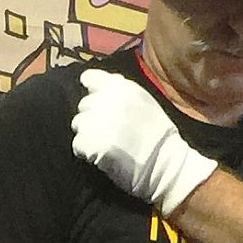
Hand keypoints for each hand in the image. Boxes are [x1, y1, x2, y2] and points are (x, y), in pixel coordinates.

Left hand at [72, 68, 214, 215]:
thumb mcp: (146, 102)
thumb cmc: (159, 137)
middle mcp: (107, 100)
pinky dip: (86, 152)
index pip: (90, 77)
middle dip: (92, 117)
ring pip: (78, 124)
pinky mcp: (90, 143)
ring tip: (106, 144)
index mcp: (122, 88)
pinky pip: (77, 144)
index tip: (96, 104)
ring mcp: (97, 121)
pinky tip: (102, 155)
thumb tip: (101, 84)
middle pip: (84, 104)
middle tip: (108, 131)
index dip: (91, 91)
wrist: (165, 165)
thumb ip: (122, 90)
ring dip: (88, 134)